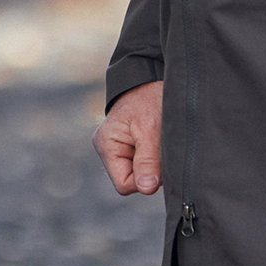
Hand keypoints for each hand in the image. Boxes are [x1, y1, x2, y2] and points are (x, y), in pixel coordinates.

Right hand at [95, 81, 164, 195]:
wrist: (152, 76)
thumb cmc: (149, 98)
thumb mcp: (150, 129)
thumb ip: (148, 160)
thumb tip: (146, 188)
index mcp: (106, 145)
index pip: (124, 184)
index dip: (145, 177)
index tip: (157, 158)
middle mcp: (107, 148)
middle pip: (132, 180)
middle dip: (150, 169)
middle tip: (159, 145)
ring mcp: (117, 146)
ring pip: (139, 172)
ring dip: (154, 162)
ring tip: (158, 138)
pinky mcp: (128, 144)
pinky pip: (142, 163)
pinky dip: (154, 156)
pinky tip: (156, 140)